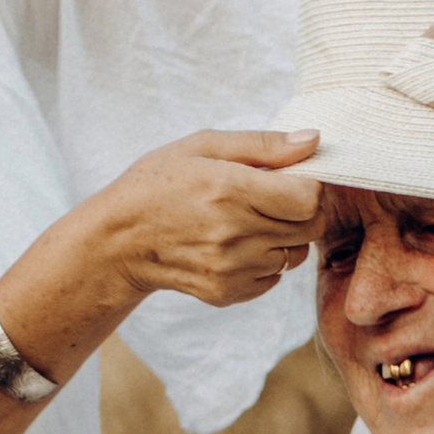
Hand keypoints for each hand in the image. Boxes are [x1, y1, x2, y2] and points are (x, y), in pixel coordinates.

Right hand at [107, 129, 321, 310]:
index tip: (291, 180)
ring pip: (294, 256)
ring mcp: (231, 269)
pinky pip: (273, 279)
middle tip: (271, 199)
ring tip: (247, 222)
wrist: (119, 239)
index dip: (309, 187)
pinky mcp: (227, 293)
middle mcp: (234, 234)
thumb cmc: (160, 183)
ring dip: (283, 239)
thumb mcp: (203, 146)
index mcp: (231, 190)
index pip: (309, 199)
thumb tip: (315, 140)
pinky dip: (264, 263)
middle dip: (300, 212)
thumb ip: (263, 144)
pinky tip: (234, 245)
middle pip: (309, 229)